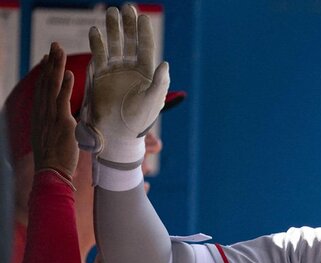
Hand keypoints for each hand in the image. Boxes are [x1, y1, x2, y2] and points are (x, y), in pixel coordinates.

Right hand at [32, 43, 77, 177]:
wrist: (52, 172)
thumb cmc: (56, 160)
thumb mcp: (56, 139)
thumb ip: (61, 127)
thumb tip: (69, 123)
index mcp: (41, 116)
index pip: (42, 89)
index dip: (45, 72)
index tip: (48, 59)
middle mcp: (42, 113)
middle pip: (45, 82)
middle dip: (50, 63)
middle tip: (54, 46)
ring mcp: (51, 117)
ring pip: (52, 86)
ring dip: (56, 67)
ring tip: (59, 50)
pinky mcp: (61, 122)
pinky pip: (62, 100)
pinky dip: (65, 86)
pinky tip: (68, 73)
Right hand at [77, 4, 168, 164]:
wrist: (118, 133)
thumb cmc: (139, 120)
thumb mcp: (152, 101)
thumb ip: (159, 82)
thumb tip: (165, 63)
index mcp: (146, 73)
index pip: (146, 47)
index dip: (144, 32)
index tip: (142, 16)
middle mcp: (131, 69)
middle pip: (130, 41)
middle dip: (128, 25)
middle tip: (126, 7)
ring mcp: (115, 71)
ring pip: (114, 44)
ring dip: (113, 29)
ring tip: (111, 12)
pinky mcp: (100, 75)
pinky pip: (99, 55)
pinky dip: (97, 43)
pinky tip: (95, 31)